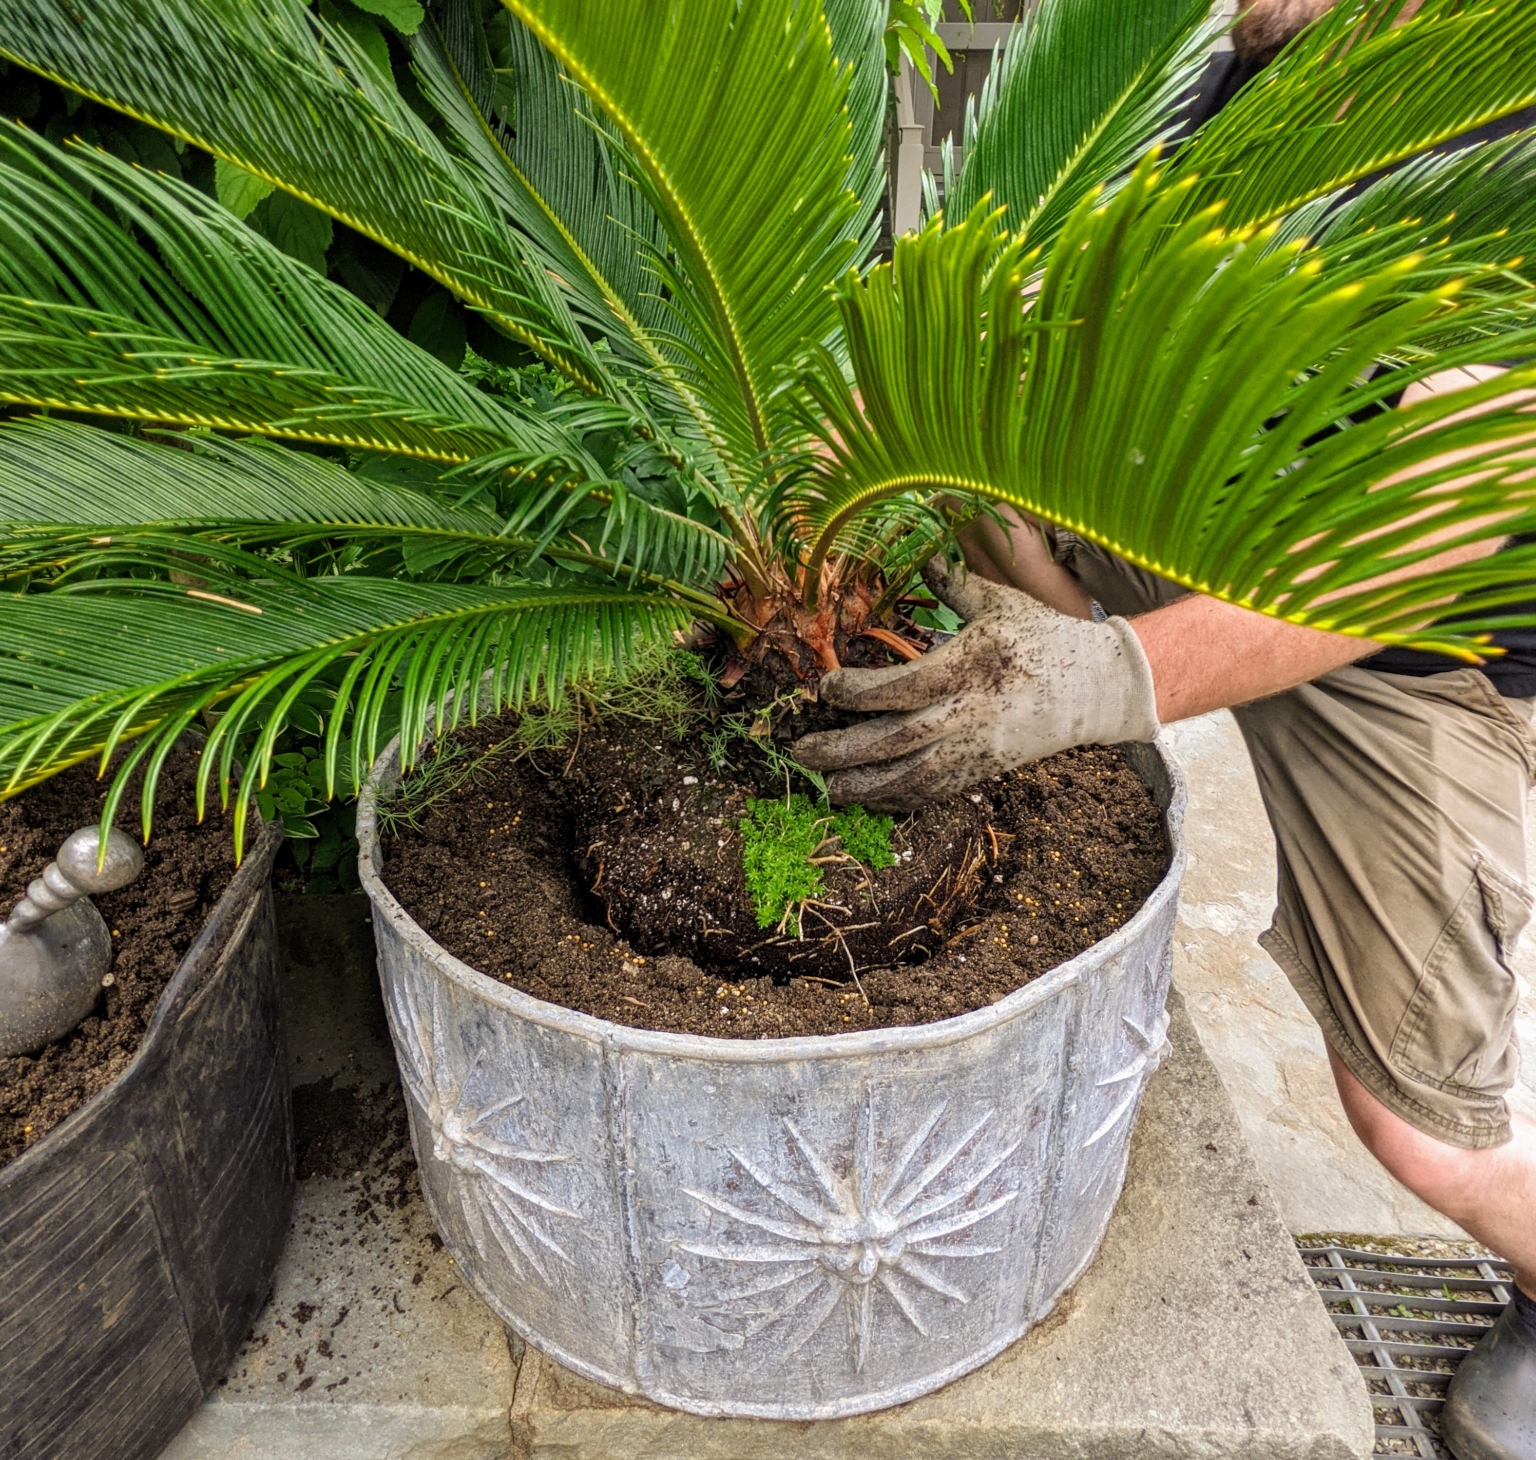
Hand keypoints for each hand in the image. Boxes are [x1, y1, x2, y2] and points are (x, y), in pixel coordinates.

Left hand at [794, 558, 1158, 810]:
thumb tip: (922, 554)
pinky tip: (868, 796)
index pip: (903, 687)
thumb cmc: (1043, 638)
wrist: (1097, 687)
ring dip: (863, 784)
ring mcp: (977, 748)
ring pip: (911, 776)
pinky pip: (934, 791)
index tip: (824, 688)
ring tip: (826, 786)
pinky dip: (898, 798)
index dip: (858, 692)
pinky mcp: (984, 770)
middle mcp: (970, 713)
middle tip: (799, 750)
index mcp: (969, 666)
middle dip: (843, 749)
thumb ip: (953, 584)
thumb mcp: (999, 603)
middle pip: (897, 740)